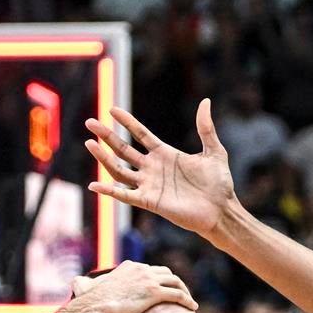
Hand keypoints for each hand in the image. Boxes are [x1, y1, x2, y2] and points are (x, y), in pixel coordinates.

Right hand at [68, 261, 195, 312]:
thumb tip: (74, 284)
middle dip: (177, 283)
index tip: (168, 289)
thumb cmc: (91, 301)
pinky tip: (192, 307)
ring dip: (185, 291)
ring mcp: (148, 280)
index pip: (153, 269)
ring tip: (190, 301)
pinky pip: (177, 295)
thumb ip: (89, 283)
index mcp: (130, 266)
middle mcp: (141, 269)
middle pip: (167, 273)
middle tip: (183, 294)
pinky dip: (187, 300)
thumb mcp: (91, 286)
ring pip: (176, 282)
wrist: (94, 306)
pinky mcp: (154, 292)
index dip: (163, 279)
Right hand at [85, 100, 237, 239]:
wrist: (223, 211)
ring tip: (89, 143)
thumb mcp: (214, 152)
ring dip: (103, 158)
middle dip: (106, 136)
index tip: (112, 109)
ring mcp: (150, 185)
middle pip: (123, 149)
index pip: (141, 134)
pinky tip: (94, 184)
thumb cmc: (220, 185)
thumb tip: (206, 102)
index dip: (127, 122)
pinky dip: (109, 191)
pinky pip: (125, 196)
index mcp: (165, 155)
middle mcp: (153, 169)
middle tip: (90, 122)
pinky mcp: (150, 202)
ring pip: (119, 170)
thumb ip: (206, 128)